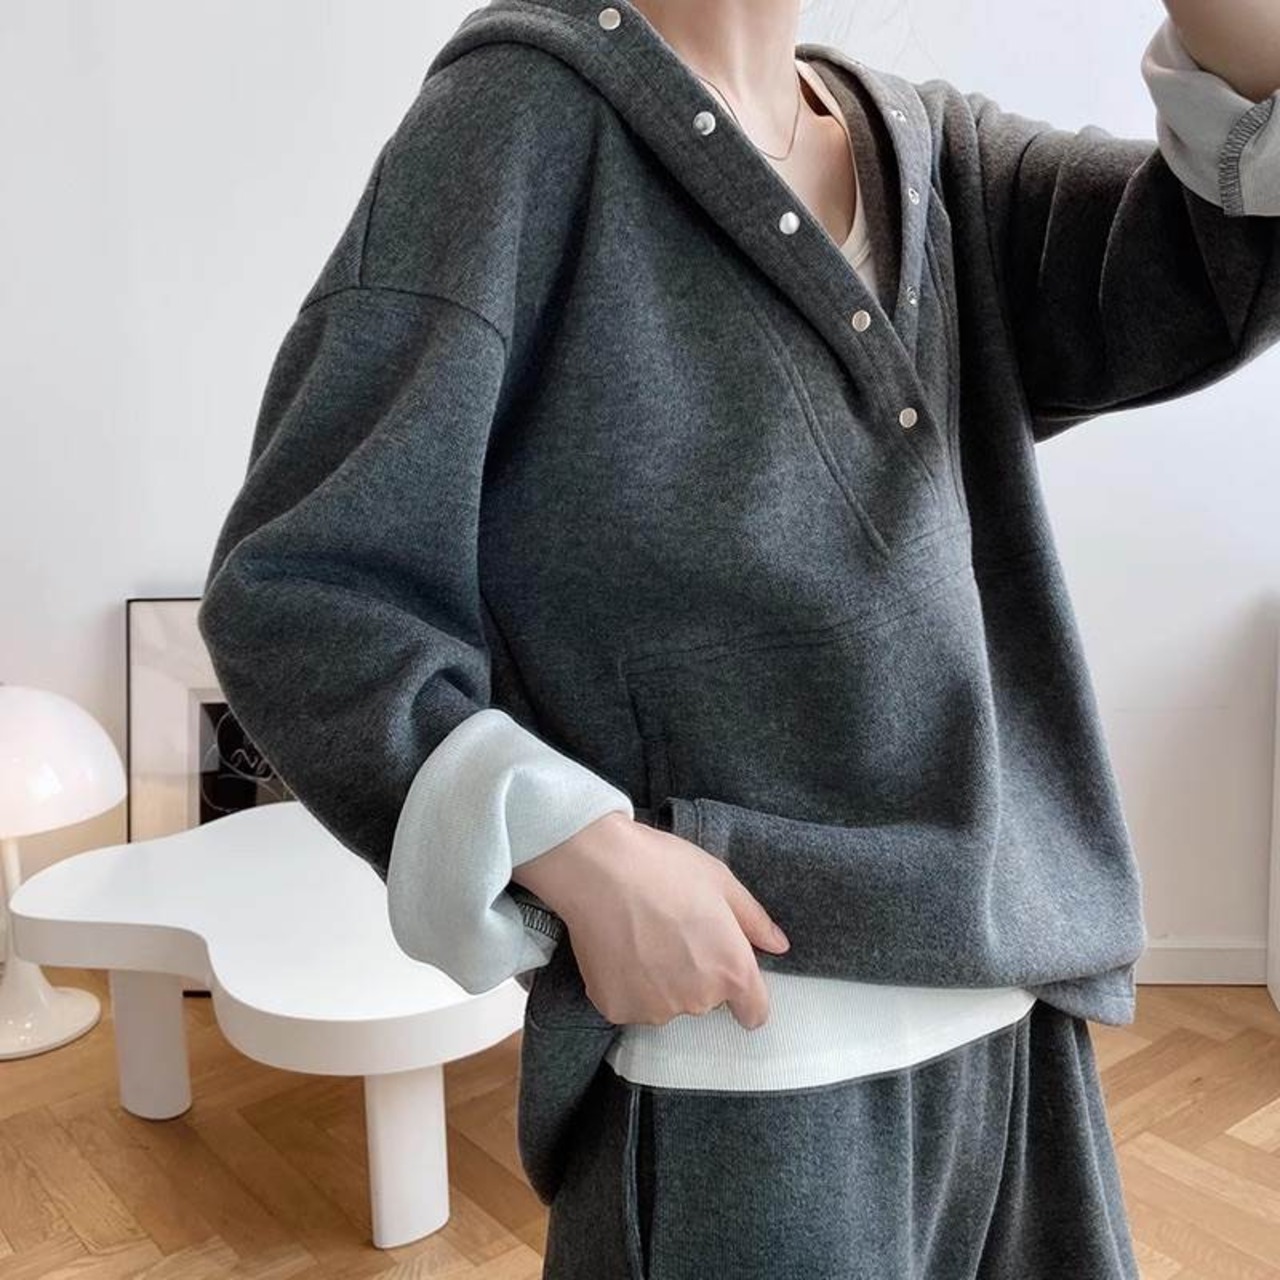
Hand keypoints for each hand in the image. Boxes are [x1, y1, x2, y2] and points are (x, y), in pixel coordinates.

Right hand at [511, 810, 790, 1029]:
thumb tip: (778, 945)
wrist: (598, 869)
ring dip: (661, 981)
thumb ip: (754, 921)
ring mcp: (654, 1008)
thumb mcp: (721, 882)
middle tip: (674, 932)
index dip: (745, 996)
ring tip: (642, 937)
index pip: (754, 1013)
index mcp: (732, 971)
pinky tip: (619, 949)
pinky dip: (627, 984)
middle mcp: (698, 1000)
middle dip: (697, 974)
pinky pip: (631, 1003)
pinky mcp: (616, 1009)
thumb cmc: (665, 868)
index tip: (727, 973)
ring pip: (667, 1003)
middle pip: (706, 1001)